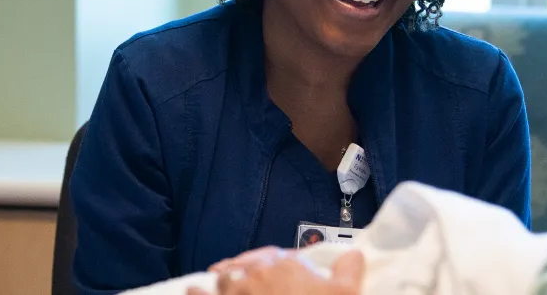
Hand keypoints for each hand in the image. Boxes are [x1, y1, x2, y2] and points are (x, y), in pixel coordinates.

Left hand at [186, 249, 364, 294]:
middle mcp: (256, 273)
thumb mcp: (345, 293)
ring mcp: (234, 291)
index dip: (285, 265)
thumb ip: (349, 271)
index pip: (283, 257)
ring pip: (226, 278)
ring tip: (227, 283)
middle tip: (257, 280)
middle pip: (252, 265)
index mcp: (286, 264)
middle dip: (254, 270)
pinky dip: (197, 292)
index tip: (289, 273)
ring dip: (227, 280)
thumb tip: (354, 254)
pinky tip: (192, 288)